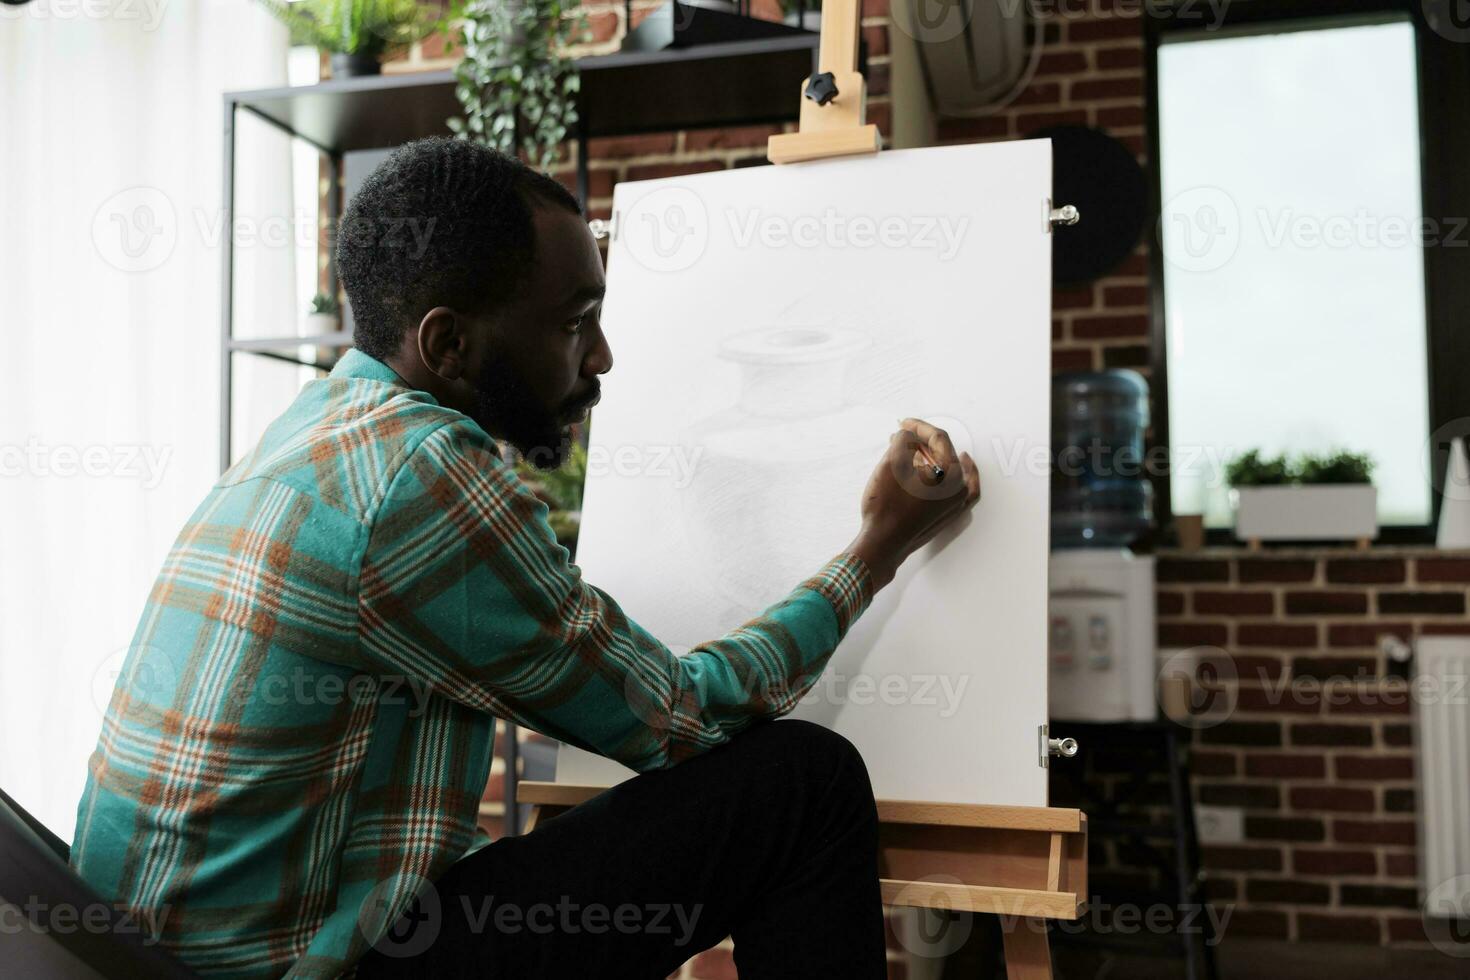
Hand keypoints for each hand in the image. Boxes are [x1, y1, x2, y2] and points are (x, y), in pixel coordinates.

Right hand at [846, 418, 980, 588]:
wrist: (884, 543)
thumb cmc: (885, 505)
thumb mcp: (891, 464)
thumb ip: (903, 441)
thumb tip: (907, 435)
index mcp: (948, 472)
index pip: (938, 438)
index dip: (919, 426)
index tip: (903, 423)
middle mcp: (959, 486)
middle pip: (945, 452)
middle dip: (922, 441)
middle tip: (903, 436)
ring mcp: (958, 502)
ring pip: (952, 468)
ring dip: (934, 456)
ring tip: (915, 451)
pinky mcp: (952, 513)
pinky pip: (966, 488)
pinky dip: (964, 474)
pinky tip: (963, 463)